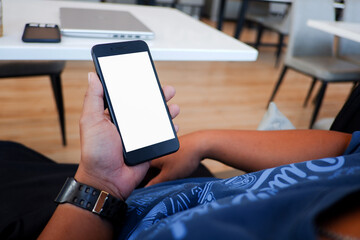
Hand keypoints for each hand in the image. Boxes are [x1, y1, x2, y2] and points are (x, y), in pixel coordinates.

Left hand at [75, 72, 178, 199]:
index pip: (127, 97)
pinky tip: (174, 125)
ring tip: (173, 106)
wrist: (108, 179)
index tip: (146, 78)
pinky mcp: (148, 146)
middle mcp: (127, 124)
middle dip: (157, 97)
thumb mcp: (91, 121)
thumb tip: (92, 76)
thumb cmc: (95, 152)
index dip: (137, 88)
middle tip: (167, 90)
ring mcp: (139, 136)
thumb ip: (93, 98)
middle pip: (145, 106)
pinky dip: (169, 130)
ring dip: (166, 111)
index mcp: (113, 116)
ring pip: (156, 119)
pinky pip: (161, 135)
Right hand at [146, 131, 205, 185]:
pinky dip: (169, 165)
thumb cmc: (185, 158)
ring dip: (161, 171)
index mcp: (152, 157)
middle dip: (153, 177)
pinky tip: (177, 169)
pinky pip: (167, 159)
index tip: (148, 189)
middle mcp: (156, 151)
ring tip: (171, 176)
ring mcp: (165, 148)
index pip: (142, 171)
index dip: (143, 181)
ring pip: (159, 163)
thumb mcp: (168, 175)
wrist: (201, 144)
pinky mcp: (173, 147)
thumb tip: (147, 189)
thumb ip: (155, 183)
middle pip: (149, 167)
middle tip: (161, 184)